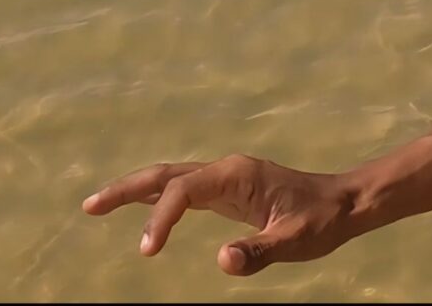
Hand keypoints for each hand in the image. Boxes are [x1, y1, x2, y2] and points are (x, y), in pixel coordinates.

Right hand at [81, 154, 360, 276]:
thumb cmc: (320, 222)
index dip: (160, 218)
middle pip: (164, 174)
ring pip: (169, 178)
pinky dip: (155, 196)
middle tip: (89, 207)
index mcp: (237, 176)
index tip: (146, 250)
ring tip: (96, 205)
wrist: (343, 204)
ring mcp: (224, 178)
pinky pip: (182, 189)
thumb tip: (222, 260)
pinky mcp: (226, 189)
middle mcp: (225, 170)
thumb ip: (259, 252)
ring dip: (133, 190)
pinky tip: (140, 207)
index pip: (183, 191)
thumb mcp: (294, 242)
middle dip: (125, 188)